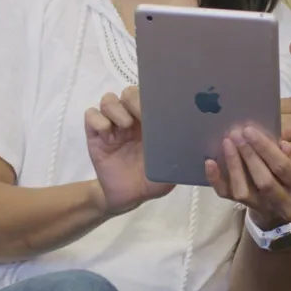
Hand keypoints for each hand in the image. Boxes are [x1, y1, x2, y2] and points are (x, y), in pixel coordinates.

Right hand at [84, 86, 173, 215]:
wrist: (128, 197)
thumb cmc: (153, 179)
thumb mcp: (171, 168)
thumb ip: (181, 156)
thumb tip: (199, 145)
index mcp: (151, 122)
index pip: (149, 96)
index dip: (151, 97)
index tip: (158, 108)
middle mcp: (131, 119)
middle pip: (128, 93)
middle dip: (133, 100)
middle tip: (140, 116)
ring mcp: (112, 126)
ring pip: (108, 100)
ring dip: (116, 109)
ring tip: (125, 126)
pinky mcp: (95, 135)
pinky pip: (91, 115)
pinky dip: (98, 119)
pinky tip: (107, 133)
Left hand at [206, 127, 290, 228]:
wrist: (289, 207)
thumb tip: (281, 144)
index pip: (283, 167)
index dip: (266, 149)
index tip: (250, 131)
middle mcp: (285, 202)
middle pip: (264, 180)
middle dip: (249, 155)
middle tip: (237, 133)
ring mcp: (263, 207)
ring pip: (244, 190)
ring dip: (233, 165)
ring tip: (226, 142)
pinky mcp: (246, 207)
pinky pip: (228, 196)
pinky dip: (217, 180)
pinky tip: (210, 163)